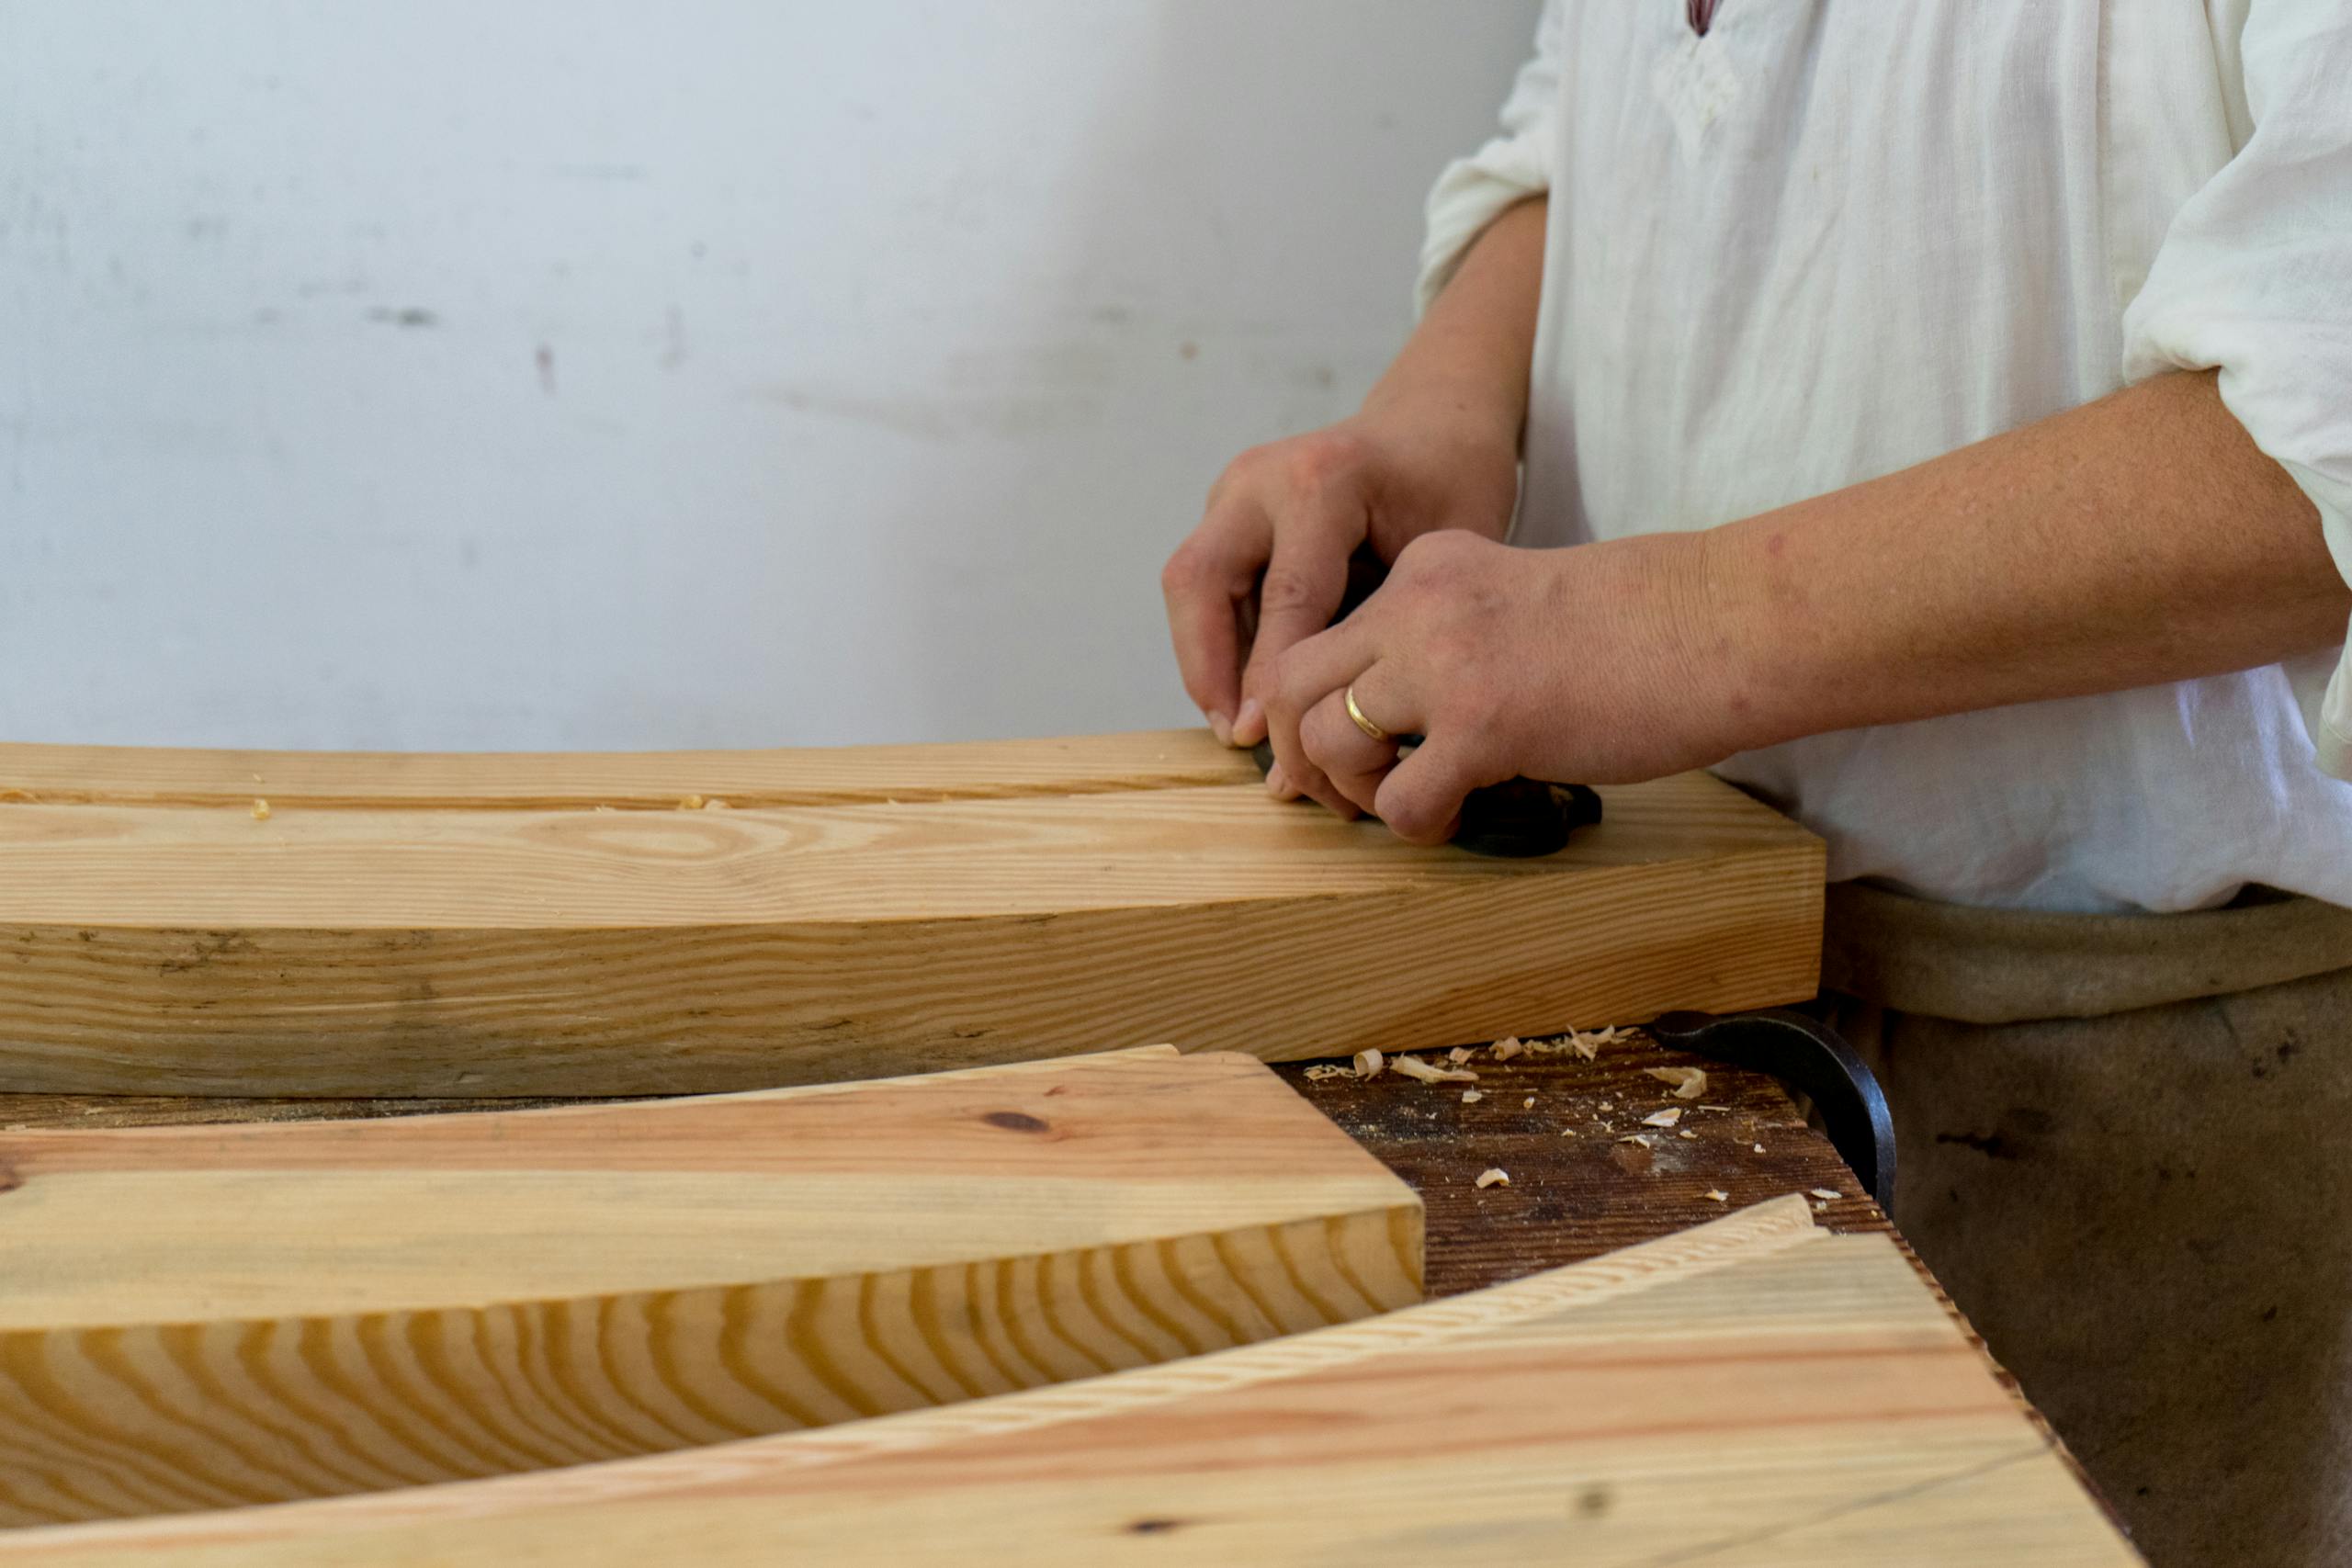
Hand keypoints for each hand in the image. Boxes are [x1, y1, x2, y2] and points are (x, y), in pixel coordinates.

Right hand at [1161, 403, 1519, 747]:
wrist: (1434, 420)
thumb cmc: (1453, 486)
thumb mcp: (1443, 558)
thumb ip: (1384, 635)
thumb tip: (1329, 732)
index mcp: (1323, 479)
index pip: (1286, 597)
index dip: (1275, 679)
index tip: (1277, 744)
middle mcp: (1262, 477)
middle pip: (1198, 580)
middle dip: (1207, 667)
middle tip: (1235, 736)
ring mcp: (1235, 487)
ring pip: (1187, 583)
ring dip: (1203, 657)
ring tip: (1239, 726)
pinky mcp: (1226, 506)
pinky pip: (1203, 580)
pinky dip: (1217, 637)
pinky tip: (1249, 689)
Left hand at [1262, 529, 1741, 841]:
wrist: (1721, 623)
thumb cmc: (1640, 627)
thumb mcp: (1516, 600)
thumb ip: (1450, 637)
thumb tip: (1405, 717)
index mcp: (1426, 567)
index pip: (1322, 634)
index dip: (1317, 703)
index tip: (1346, 747)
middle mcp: (1418, 605)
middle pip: (1290, 681)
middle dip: (1299, 751)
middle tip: (1347, 791)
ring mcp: (1446, 663)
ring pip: (1328, 739)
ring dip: (1355, 791)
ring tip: (1409, 801)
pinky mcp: (1485, 725)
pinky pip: (1398, 800)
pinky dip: (1414, 826)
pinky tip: (1458, 817)